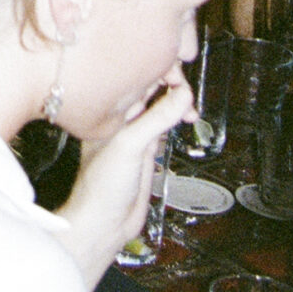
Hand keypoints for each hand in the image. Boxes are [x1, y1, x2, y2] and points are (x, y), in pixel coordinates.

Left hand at [59, 77, 190, 288]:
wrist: (104, 223)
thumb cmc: (101, 186)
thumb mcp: (130, 145)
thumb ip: (156, 119)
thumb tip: (182, 95)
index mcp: (109, 107)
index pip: (137, 74)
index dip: (159, 68)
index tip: (179, 71)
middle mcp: (120, 116)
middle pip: (149, 86)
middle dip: (171, 83)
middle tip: (188, 93)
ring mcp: (133, 131)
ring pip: (158, 104)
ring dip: (176, 101)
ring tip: (190, 111)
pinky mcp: (144, 148)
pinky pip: (162, 123)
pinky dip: (175, 118)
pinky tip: (185, 121)